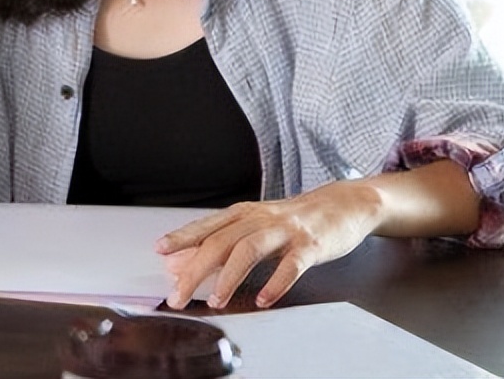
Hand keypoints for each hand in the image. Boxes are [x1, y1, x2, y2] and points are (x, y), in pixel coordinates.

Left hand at [156, 181, 382, 308]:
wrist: (343, 205)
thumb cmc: (294, 219)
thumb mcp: (256, 225)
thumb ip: (225, 242)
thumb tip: (185, 261)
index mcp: (244, 214)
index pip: (206, 225)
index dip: (182, 237)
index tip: (160, 250)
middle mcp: (260, 219)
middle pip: (220, 241)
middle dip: (195, 270)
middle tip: (178, 295)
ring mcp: (285, 231)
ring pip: (249, 250)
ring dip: (229, 277)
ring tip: (216, 300)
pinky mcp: (310, 246)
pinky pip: (290, 265)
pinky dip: (275, 283)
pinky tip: (263, 299)